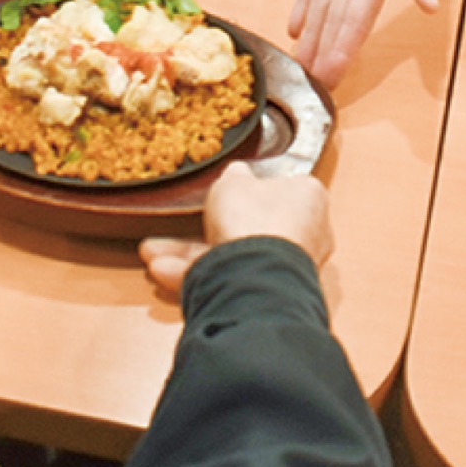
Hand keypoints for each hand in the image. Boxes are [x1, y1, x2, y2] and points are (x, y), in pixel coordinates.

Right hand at [139, 163, 331, 295]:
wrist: (254, 277)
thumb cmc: (255, 220)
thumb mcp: (232, 182)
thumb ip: (234, 176)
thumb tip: (236, 173)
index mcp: (308, 197)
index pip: (280, 187)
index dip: (248, 189)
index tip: (226, 192)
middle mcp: (306, 234)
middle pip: (251, 226)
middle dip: (207, 227)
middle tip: (185, 225)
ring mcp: (288, 267)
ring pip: (234, 256)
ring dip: (192, 254)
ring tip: (157, 253)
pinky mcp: (268, 293)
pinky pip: (229, 279)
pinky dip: (197, 274)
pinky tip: (164, 270)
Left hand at [287, 0, 437, 86]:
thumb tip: (431, 6)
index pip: (355, 23)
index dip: (343, 51)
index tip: (332, 79)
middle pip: (335, 22)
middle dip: (324, 52)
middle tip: (309, 83)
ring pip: (322, 5)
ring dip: (313, 35)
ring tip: (301, 62)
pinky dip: (304, 3)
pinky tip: (296, 26)